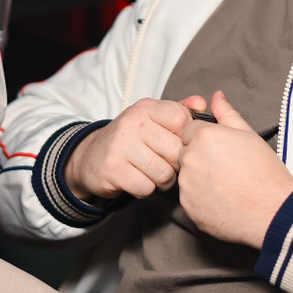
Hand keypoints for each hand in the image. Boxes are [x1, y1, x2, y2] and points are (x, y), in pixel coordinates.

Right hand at [64, 97, 193, 200]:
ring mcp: (121, 146)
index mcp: (146, 107)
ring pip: (164, 174)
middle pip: (177, 151)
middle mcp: (133, 122)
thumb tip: (201, 102)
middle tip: (164, 164)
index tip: (176, 143)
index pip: (182, 119)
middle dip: (175, 164)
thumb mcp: (152, 119)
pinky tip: (138, 181)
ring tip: (152, 173)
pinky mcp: (113, 169)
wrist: (91, 157)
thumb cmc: (131, 139)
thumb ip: (180, 111)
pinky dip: (146, 190)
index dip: (185, 137)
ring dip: (162, 181)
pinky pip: (146, 188)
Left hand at [176, 91, 292, 248]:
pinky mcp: (188, 208)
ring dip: (199, 178)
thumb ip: (227, 113)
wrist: (273, 211)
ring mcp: (187, 186)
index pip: (189, 130)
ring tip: (226, 185)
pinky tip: (222, 199)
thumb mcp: (249, 135)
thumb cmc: (265, 173)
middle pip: (184, 153)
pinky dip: (201, 199)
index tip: (220, 149)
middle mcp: (189, 159)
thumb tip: (217, 97)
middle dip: (200, 158)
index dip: (205, 138)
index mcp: (203, 137)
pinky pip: (189, 198)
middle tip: (226, 167)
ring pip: (186, 176)